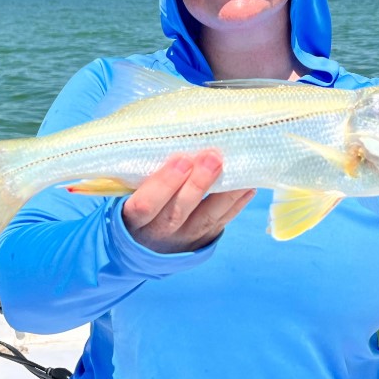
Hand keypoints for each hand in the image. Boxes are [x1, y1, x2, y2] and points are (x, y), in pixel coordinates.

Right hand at [121, 150, 254, 253]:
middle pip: (176, 212)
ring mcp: (182, 240)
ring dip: (224, 194)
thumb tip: (174, 135)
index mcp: (133, 219)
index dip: (163, 184)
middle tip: (213, 158)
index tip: (181, 160)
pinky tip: (248, 186)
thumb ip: (144, 172)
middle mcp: (157, 233)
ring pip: (205, 219)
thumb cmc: (138, 200)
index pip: (145, 206)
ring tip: (240, 170)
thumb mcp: (130, 191)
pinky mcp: (202, 241)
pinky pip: (221, 222)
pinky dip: (235, 204)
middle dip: (197, 185)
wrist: (146, 243)